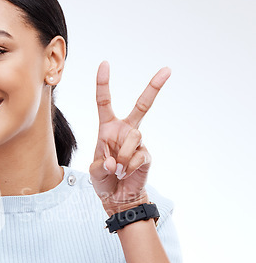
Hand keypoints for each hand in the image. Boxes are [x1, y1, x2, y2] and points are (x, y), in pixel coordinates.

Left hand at [89, 61, 170, 215]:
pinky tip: (126, 173)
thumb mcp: (94, 172)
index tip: (105, 64)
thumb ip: (100, 165)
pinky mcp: (146, 155)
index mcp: (107, 128)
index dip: (103, 83)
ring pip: (134, 136)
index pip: (105, 102)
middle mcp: (124, 130)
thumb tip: (114, 162)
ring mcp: (137, 142)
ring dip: (123, 155)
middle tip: (167, 70)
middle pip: (142, 105)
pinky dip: (129, 166)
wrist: (117, 198)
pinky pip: (139, 156)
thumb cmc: (104, 180)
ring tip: (118, 169)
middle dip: (154, 88)